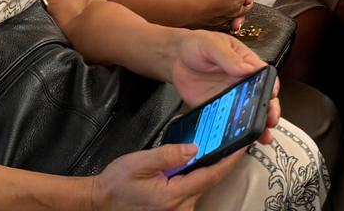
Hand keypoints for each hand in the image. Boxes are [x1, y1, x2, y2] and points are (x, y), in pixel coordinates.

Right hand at [91, 143, 243, 210]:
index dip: (229, 160)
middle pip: (210, 181)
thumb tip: (195, 148)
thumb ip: (169, 154)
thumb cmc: (117, 183)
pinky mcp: (174, 208)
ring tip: (221, 147)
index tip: (243, 146)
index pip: (210, 176)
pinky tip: (202, 160)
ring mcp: (178, 210)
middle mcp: (180, 207)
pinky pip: (193, 189)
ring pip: (203, 185)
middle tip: (234, 140)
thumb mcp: (140, 162)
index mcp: (172, 195)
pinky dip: (200, 174)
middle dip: (223, 161)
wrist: (101, 201)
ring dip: (212, 168)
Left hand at [169, 31, 281, 143]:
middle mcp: (242, 82)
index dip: (272, 87)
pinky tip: (237, 140)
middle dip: (269, 111)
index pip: (265, 76)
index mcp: (247, 63)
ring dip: (257, 126)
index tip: (272, 96)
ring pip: (248, 113)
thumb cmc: (197, 45)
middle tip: (270, 121)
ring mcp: (230, 97)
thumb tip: (248, 68)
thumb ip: (229, 57)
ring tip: (262, 137)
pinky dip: (233, 132)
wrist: (175, 58)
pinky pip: (227, 121)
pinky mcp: (217, 108)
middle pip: (262, 98)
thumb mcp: (214, 45)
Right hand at [185, 0, 255, 29]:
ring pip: (235, 14)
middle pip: (245, 2)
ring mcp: (224, 18)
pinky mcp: (212, 24)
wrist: (187, 4)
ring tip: (232, 4)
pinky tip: (220, 14)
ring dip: (236, 9)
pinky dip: (225, 17)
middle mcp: (235, 9)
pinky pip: (223, 21)